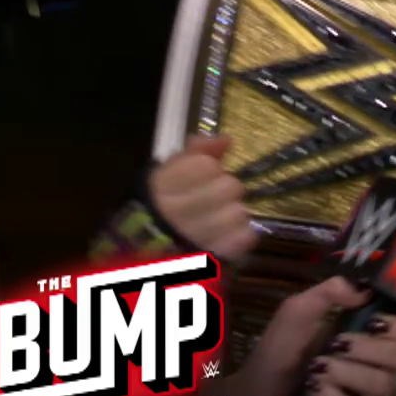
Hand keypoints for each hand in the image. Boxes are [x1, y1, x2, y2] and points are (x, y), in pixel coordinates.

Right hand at [150, 134, 255, 260]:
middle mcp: (178, 213)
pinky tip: (224, 237)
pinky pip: (245, 237)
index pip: (205, 166)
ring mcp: (197, 238)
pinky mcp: (217, 257)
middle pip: (230, 187)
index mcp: (162, 189)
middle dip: (224, 191)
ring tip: (216, 220)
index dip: (208, 169)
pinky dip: (239, 236)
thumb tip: (226, 139)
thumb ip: (196, 152)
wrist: (150, 256)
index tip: (200, 176)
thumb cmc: (162, 208)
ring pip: (239, 213)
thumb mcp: (169, 174)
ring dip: (232, 215)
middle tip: (211, 199)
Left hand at [228, 277, 395, 395]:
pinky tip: (314, 392)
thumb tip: (363, 289)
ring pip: (383, 384)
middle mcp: (376, 363)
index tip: (375, 321)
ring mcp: (366, 394)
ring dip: (347, 373)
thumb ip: (328, 292)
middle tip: (338, 344)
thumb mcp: (297, 311)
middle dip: (371, 348)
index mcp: (370, 334)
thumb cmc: (277, 351)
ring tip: (317, 369)